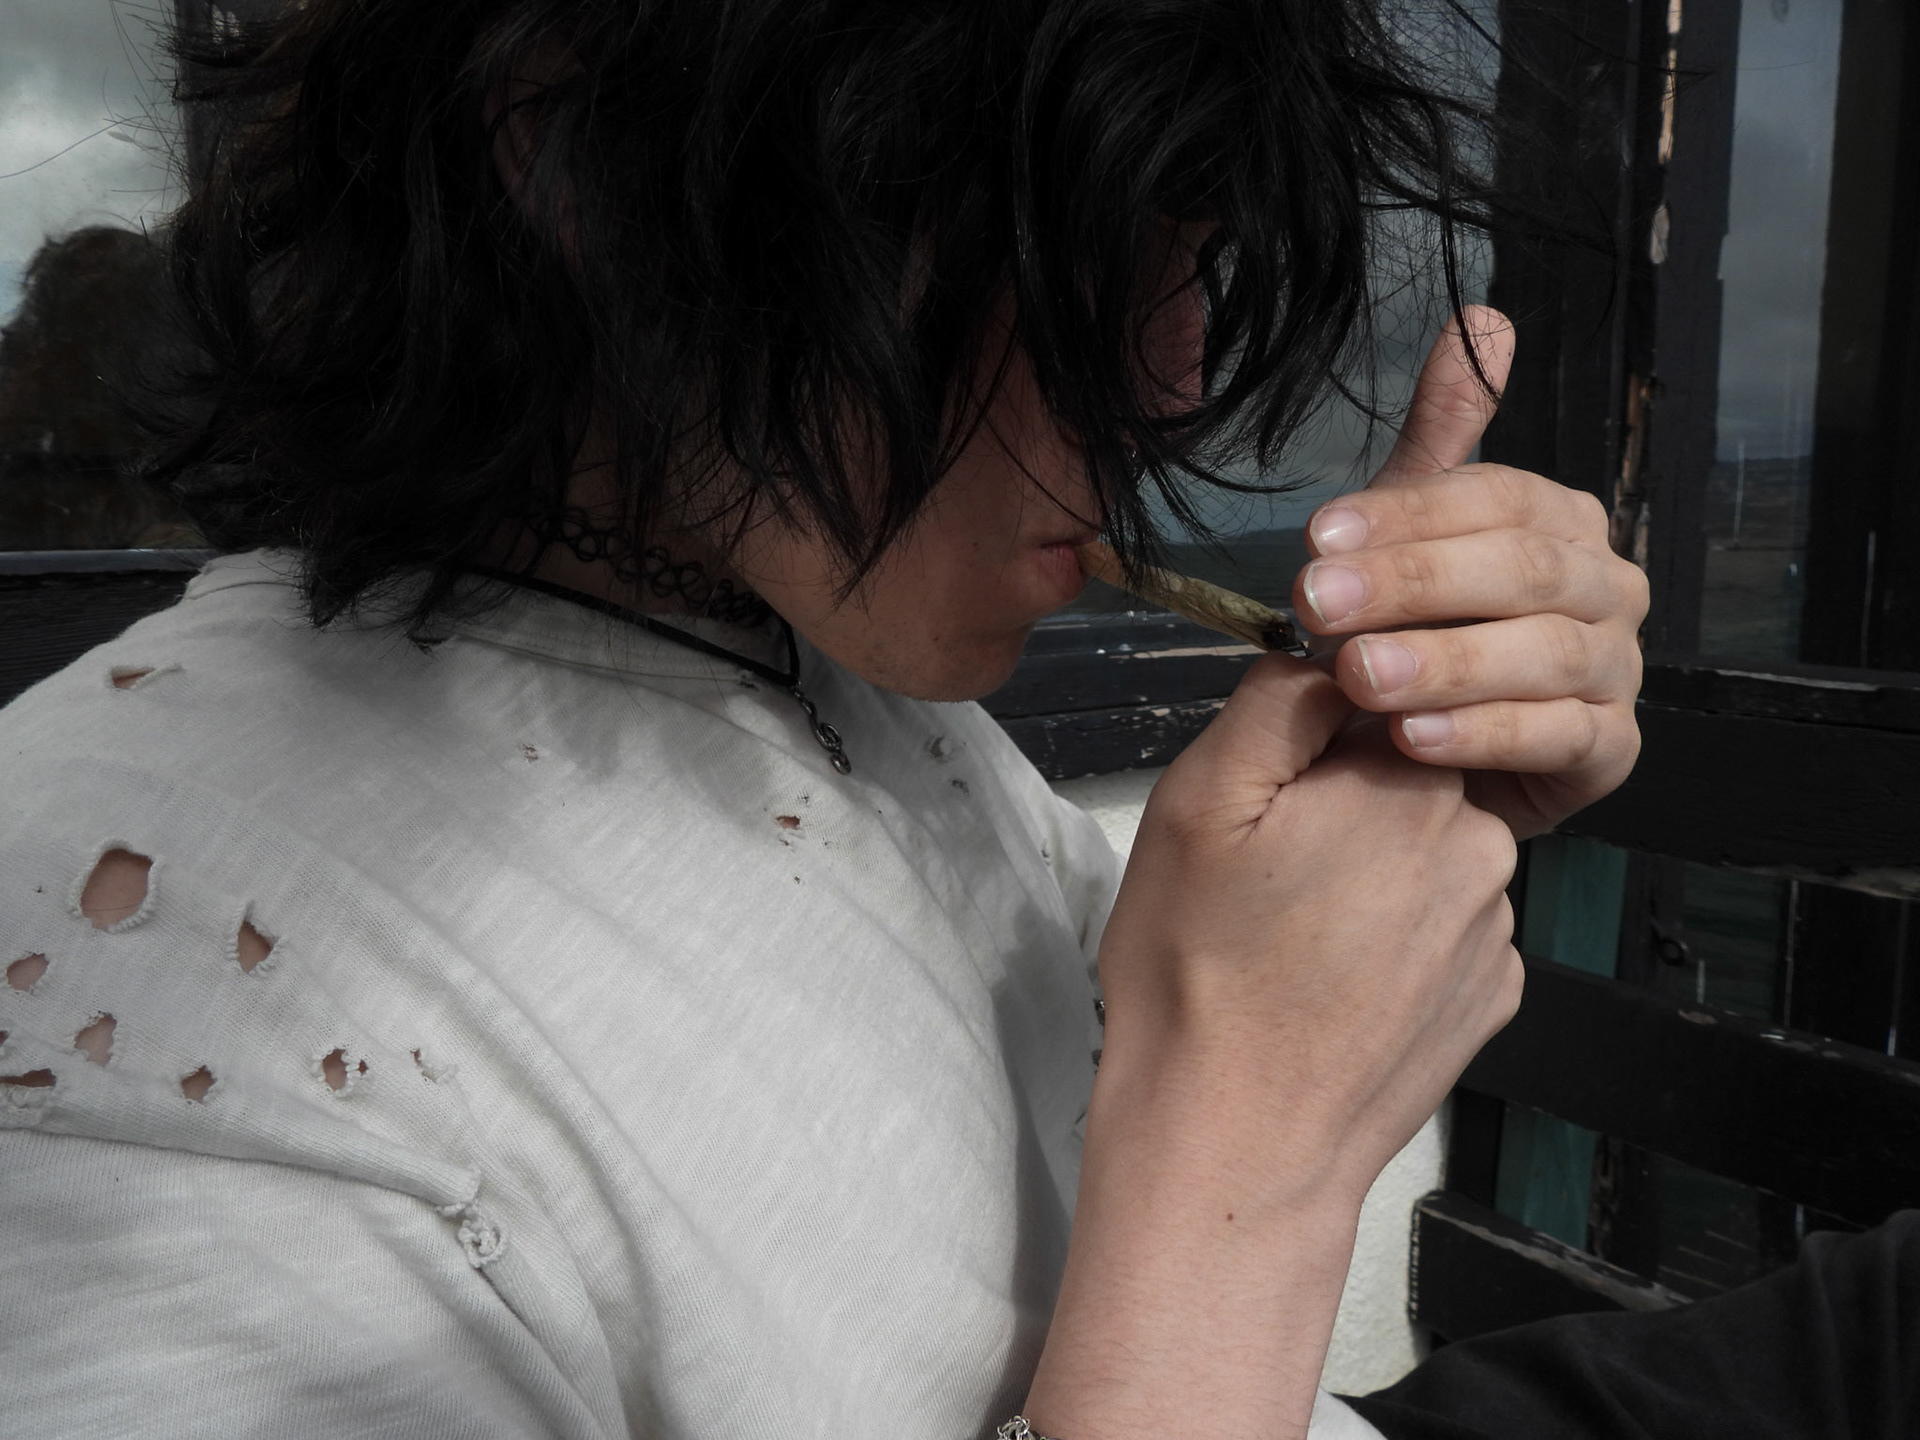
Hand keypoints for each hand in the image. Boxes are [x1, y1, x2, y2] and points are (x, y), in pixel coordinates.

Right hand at [1028, 654, 1520, 1438]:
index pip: (1376, 706)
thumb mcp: (1197, 802)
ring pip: (1426, 856)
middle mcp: (1481, 847)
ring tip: (1292, 941)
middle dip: (1341, 809)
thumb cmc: (1198, 974)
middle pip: (1407, 780)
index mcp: (1411, 783)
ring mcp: (1495, 932)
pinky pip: (1444, 931)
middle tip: (1262, 877)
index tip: (1262, 799)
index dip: (1310, 744)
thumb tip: (1330, 651)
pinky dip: (1396, 943)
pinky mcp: (1494, 999)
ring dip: (1371, 876)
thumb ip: (1275, 700)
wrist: (1235, 1144)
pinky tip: (1333, 986)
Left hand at [1290, 306, 1649, 838]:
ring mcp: (1616, 669)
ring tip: (1360, 678)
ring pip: (1547, 653)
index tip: (1317, 536)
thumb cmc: (1424, 632)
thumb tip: (1483, 316)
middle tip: (1318, 607)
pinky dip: (1486, 734)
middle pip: (1522, 569)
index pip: (1497, 497)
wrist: (1435, 757)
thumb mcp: (1416, 529)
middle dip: (1414, 585)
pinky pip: (1561, 737)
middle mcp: (1605, 587)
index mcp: (1559, 522)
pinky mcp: (1610, 751)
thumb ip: (1441, 436)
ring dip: (1447, 664)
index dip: (1408, 515)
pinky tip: (1414, 739)